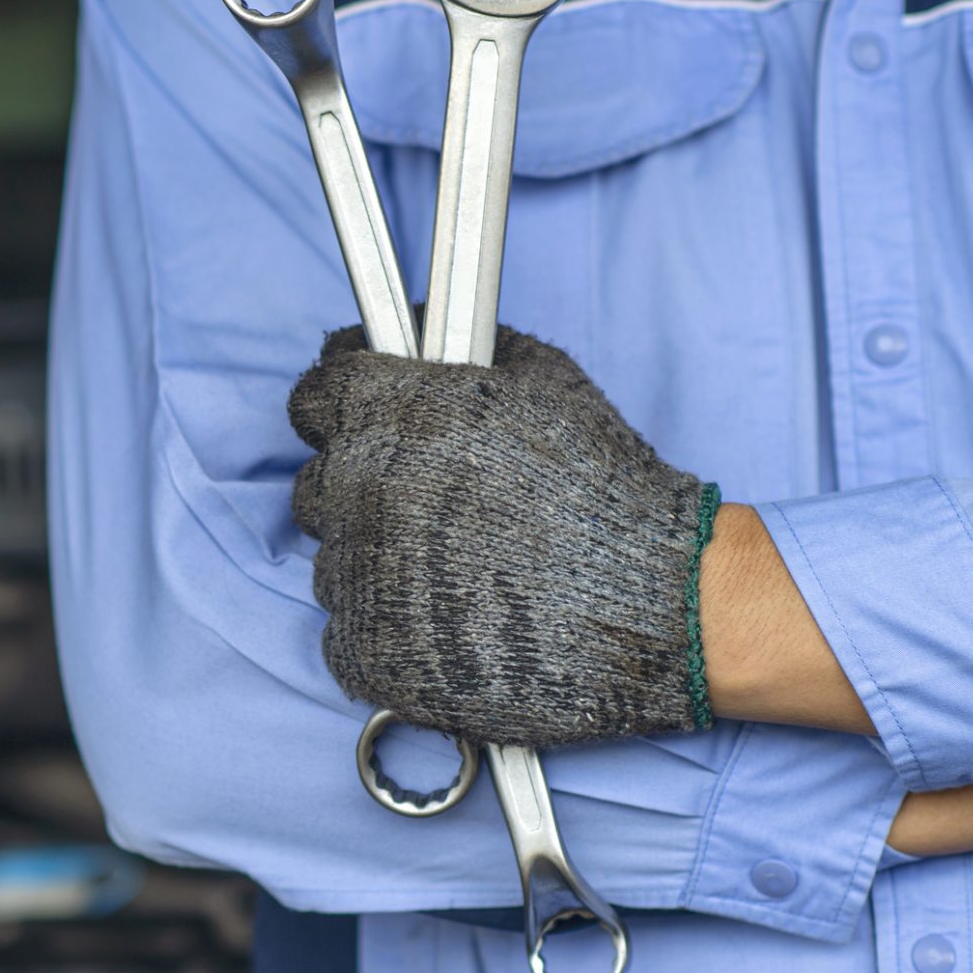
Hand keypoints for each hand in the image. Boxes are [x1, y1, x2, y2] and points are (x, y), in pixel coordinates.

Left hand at [288, 320, 716, 747]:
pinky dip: (387, 633)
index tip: (370, 431)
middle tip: (430, 513)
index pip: (315, 399)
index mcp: (389, 411)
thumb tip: (412, 321)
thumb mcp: (543, 379)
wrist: (657, 601)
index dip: (343, 414)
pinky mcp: (369, 652)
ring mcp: (358, 574)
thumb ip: (463, 346)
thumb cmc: (607, 488)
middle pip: (317, 486)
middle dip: (363, 494)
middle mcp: (359, 486)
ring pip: (333, 563)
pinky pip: (345, 635)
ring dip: (377, 567)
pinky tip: (449, 626)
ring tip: (458, 576)